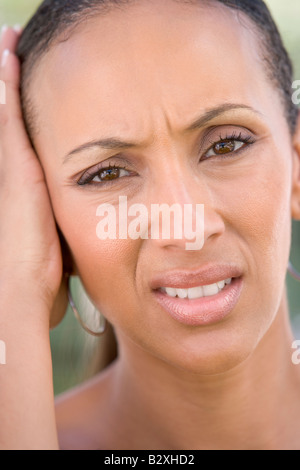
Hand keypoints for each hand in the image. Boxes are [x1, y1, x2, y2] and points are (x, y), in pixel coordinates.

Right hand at [0, 26, 67, 326]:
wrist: (21, 287)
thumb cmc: (38, 270)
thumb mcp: (52, 235)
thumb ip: (56, 220)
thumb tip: (73, 226)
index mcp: (23, 182)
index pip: (18, 132)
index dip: (15, 103)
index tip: (17, 75)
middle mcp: (11, 168)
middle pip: (7, 115)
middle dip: (6, 81)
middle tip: (8, 45)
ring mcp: (9, 166)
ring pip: (4, 109)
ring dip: (4, 76)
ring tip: (7, 41)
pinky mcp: (14, 168)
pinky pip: (8, 118)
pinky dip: (6, 89)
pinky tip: (6, 58)